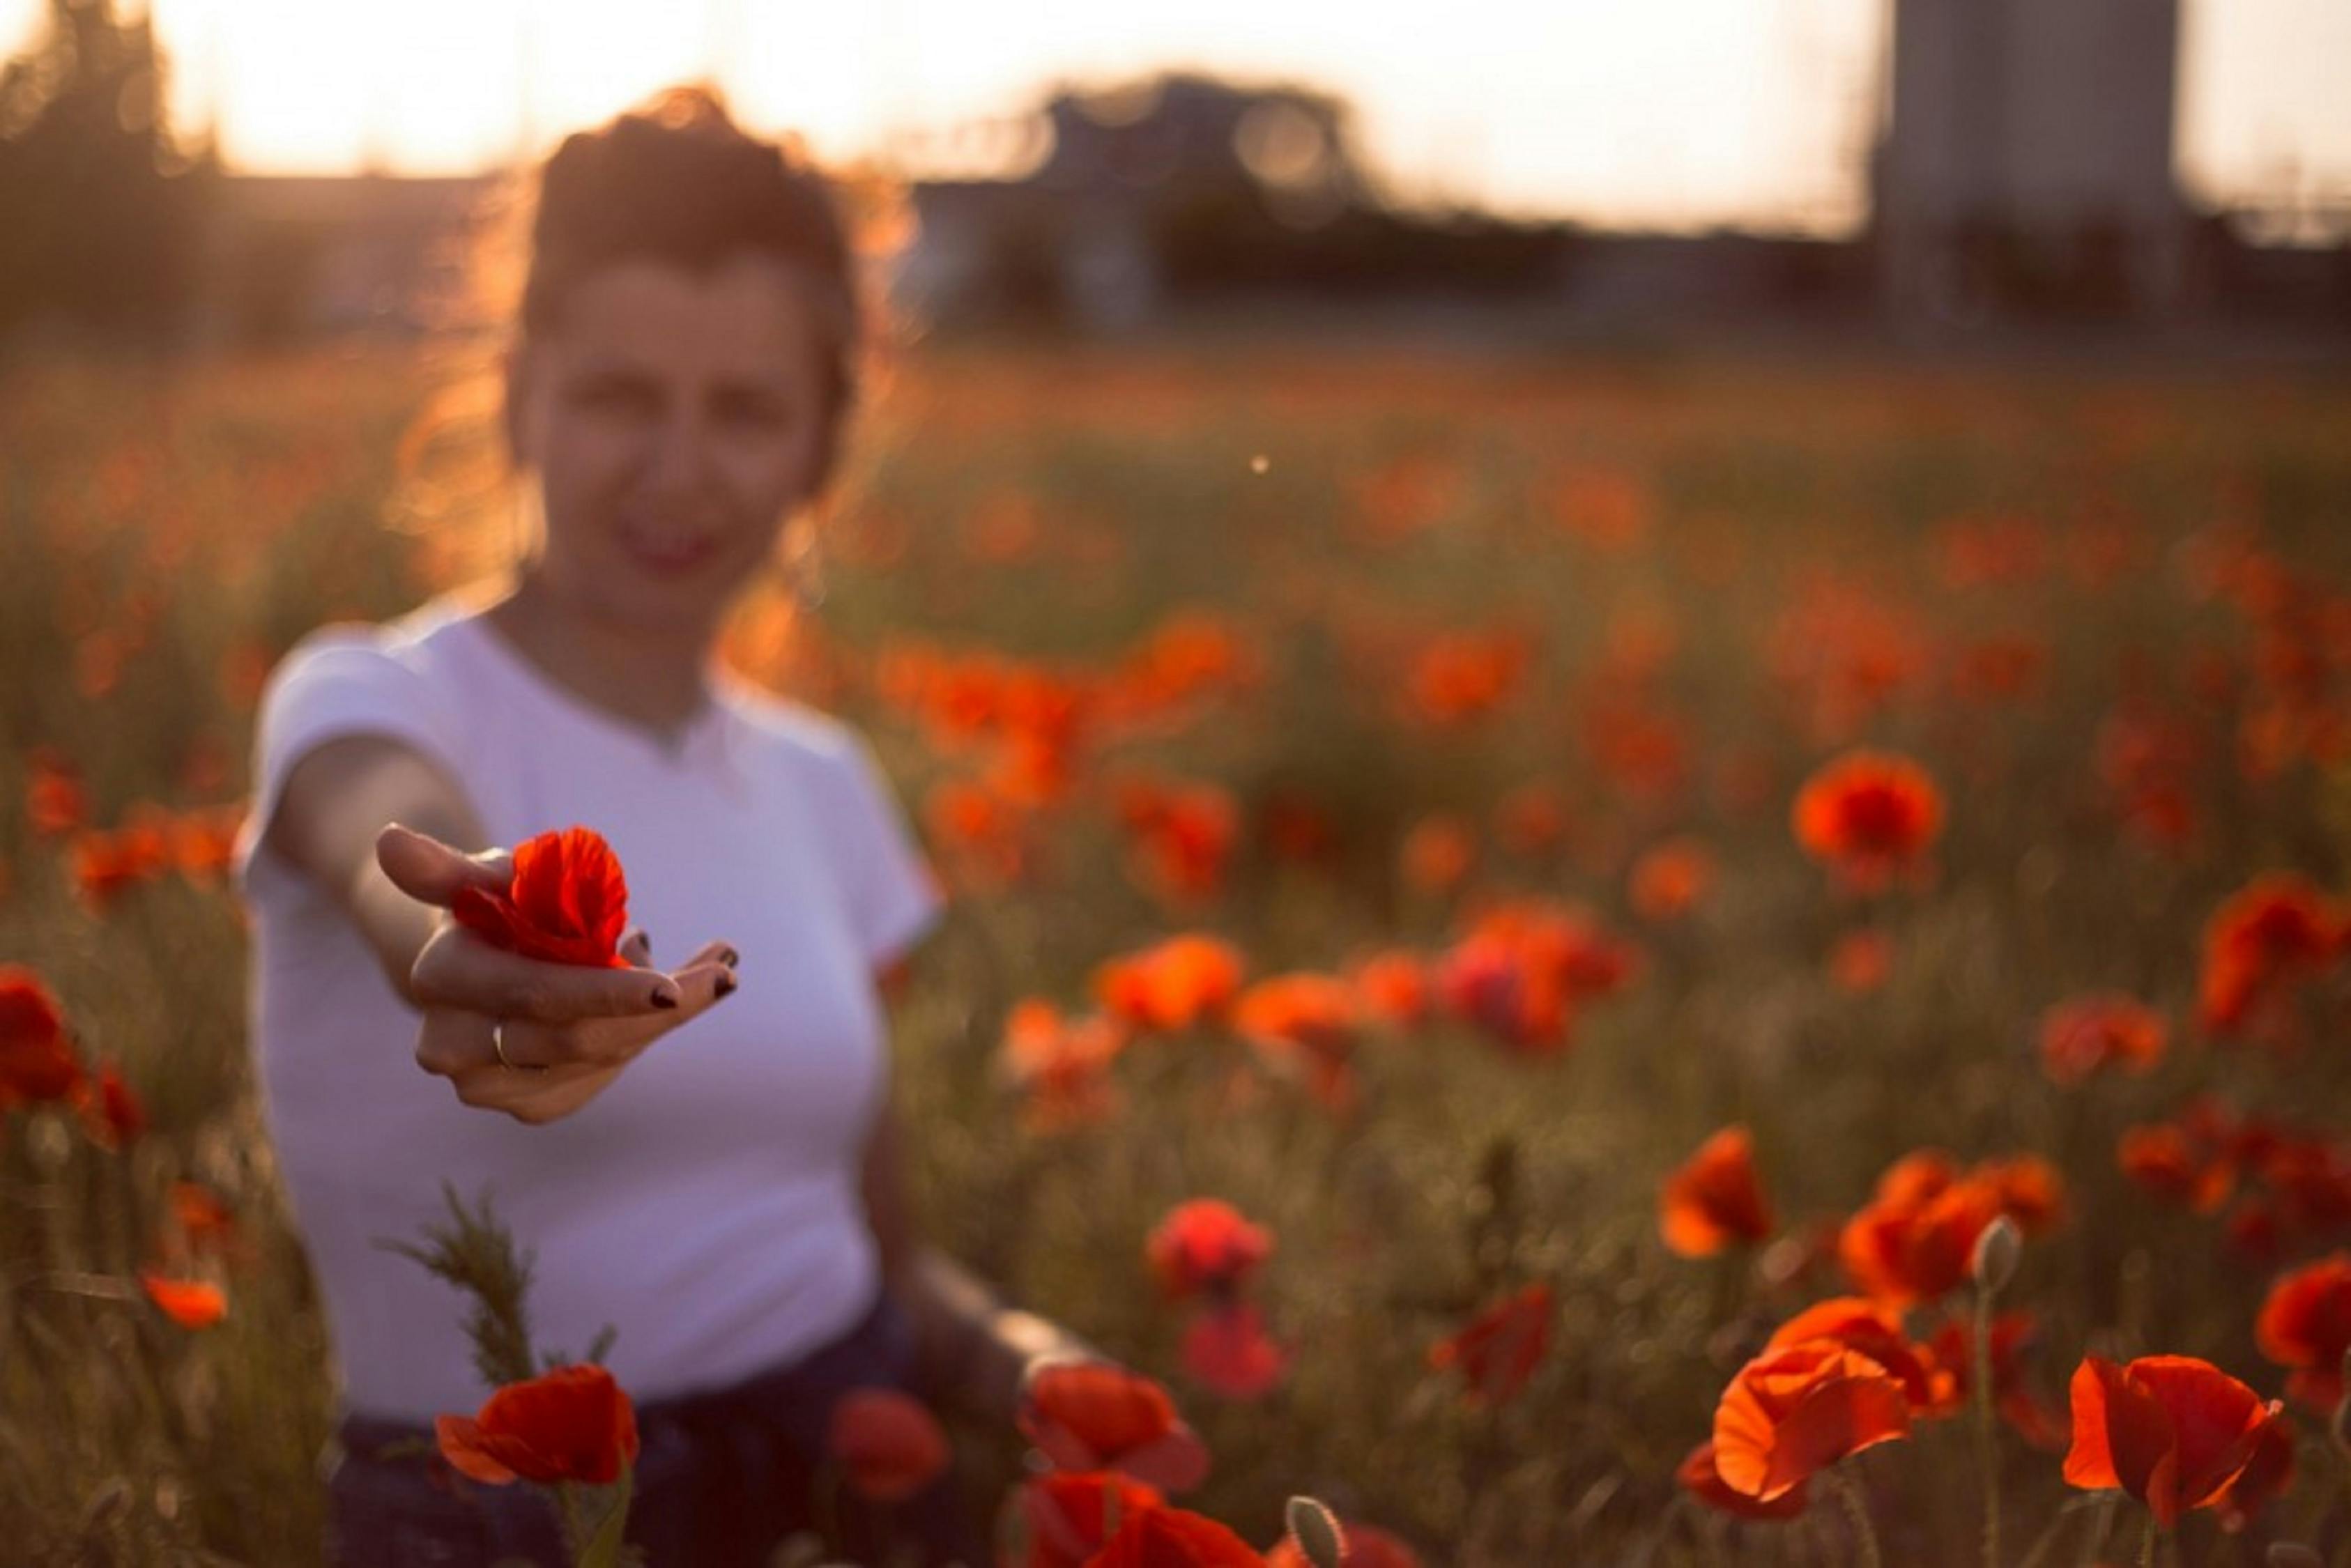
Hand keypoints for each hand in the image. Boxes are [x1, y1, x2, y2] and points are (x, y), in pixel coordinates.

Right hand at [374, 823, 738, 1124]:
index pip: (539, 995)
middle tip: (723, 971)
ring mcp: (489, 1088)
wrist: (480, 962)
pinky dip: (647, 1036)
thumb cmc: (494, 906)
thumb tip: (389, 842)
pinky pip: (606, 1076)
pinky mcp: (530, 1106)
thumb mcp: (483, 877)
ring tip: (693, 967)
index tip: (677, 985)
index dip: (610, 993)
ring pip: (603, 1060)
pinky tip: (667, 1001)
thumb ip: (447, 868)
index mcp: (442, 981)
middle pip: (580, 1039)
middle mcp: (454, 1049)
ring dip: (662, 1017)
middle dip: (663, 1008)